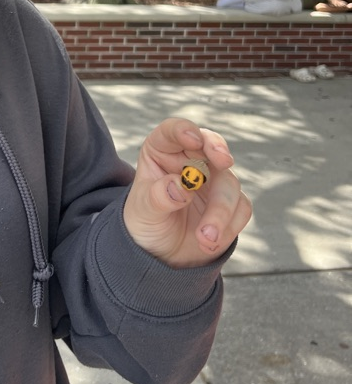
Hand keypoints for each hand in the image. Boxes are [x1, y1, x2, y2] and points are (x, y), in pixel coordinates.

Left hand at [123, 118, 251, 267]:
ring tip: (205, 238)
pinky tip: (209, 244)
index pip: (172, 131)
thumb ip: (158, 197)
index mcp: (163, 151)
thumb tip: (181, 186)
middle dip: (218, 152)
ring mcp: (213, 178)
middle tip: (223, 161)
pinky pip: (240, 207)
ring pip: (229, 183)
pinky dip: (228, 226)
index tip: (193, 139)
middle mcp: (191, 159)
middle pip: (210, 147)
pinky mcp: (230, 201)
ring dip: (220, 211)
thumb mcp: (143, 212)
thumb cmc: (146, 222)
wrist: (162, 253)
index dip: (183, 130)